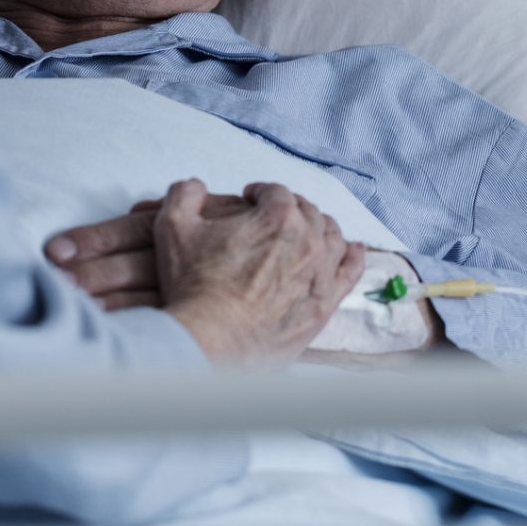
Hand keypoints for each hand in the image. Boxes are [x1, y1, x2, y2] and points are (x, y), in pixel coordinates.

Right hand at [52, 180, 364, 366]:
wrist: (210, 339)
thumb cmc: (193, 284)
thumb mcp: (173, 227)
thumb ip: (185, 195)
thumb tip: (194, 186)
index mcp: (277, 217)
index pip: (276, 191)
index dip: (260, 192)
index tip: (249, 199)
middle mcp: (308, 240)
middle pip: (307, 212)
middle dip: (290, 208)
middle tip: (273, 217)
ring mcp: (321, 274)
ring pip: (332, 237)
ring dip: (321, 227)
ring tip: (309, 229)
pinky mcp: (325, 305)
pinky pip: (350, 273)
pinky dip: (353, 257)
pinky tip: (353, 250)